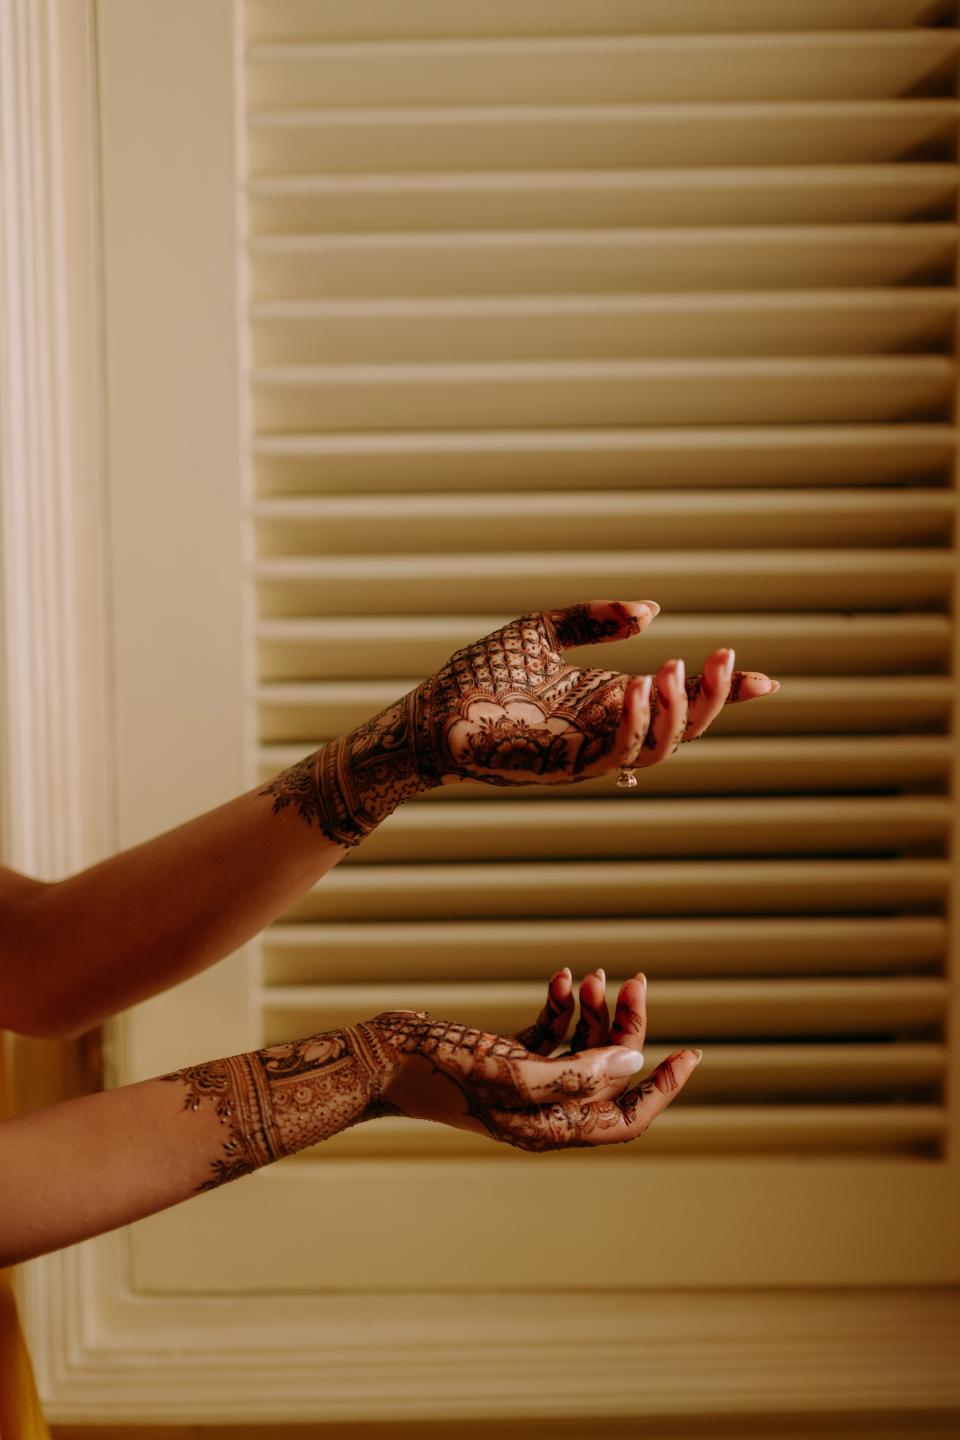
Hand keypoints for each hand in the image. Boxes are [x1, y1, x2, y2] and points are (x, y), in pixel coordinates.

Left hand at [259, 599, 778, 846]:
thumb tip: (652, 611)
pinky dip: (635, 726)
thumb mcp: (543, 629)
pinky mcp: (564, 768)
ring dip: (679, 711)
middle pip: (685, 727)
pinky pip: (616, 754)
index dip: (725, 695)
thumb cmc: (480, 675)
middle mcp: (608, 730)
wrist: (430, 712)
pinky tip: (637, 688)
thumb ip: (596, 617)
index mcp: (610, 700)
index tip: (765, 680)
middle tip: (721, 658)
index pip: (681, 703)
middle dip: (714, 699)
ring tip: (676, 668)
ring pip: (661, 747)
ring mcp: (590, 753)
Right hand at [365, 970, 699, 1151]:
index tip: (690, 1054)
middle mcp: (541, 1110)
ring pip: (581, 1048)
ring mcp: (524, 1083)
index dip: (662, 1090)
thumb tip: (636, 1066)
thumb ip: (576, 1074)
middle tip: (635, 981)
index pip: (624, 1120)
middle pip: (607, 1074)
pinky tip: (560, 978)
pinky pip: (550, 1032)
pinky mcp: (505, 1056)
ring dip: (593, 1010)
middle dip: (625, 1028)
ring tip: (592, 976)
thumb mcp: (511, 1071)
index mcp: (548, 1129)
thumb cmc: (441, 1069)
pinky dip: (560, 1005)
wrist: (380, 1055)